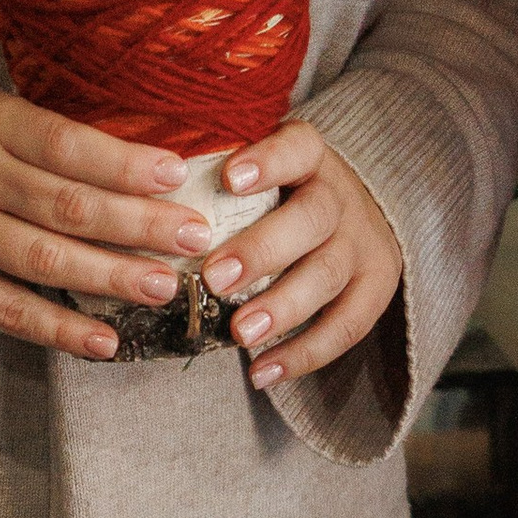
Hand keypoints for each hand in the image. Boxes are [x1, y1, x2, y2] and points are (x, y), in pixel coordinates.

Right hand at [0, 90, 218, 360]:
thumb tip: (139, 171)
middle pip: (66, 203)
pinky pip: (4, 309)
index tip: (177, 177)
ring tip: (164, 287)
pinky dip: (58, 327)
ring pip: (43, 257)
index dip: (125, 162)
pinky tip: (103, 341)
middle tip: (195, 239)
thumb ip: (45, 144)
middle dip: (138, 224)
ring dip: (110, 276)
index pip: (67, 143)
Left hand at [197, 115, 406, 390]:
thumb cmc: (282, 194)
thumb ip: (215, 176)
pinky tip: (262, 371)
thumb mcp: (260, 169)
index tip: (228, 177)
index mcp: (310, 157)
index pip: (297, 146)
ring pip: (328, 273)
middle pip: (312, 217)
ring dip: (282, 307)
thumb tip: (142, 195)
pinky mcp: (375, 288)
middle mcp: (341, 196)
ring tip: (240, 333)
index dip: (268, 161)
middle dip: (262, 250)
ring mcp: (362, 244)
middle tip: (214, 277)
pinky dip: (304, 353)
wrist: (357, 214)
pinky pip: (347, 326)